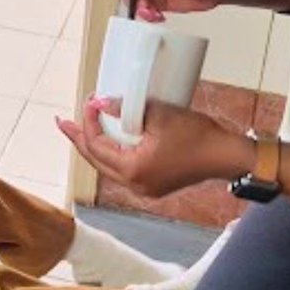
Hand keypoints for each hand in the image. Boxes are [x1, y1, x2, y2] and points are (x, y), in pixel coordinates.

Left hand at [56, 96, 251, 198]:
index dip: (88, 122)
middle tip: (62, 122)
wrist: (226, 155)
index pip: (97, 146)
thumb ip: (127, 108)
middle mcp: (134, 184)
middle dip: (78, 139)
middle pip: (95, 160)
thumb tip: (101, 102)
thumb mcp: (159, 115)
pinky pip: (122, 168)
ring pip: (107, 166)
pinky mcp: (152, 183)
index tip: (90, 101)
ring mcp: (143, 187)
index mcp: (133, 170)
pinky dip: (112, 152)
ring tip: (79, 129)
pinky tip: (109, 139)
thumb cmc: (198, 136)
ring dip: (94, 146)